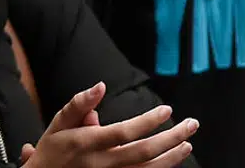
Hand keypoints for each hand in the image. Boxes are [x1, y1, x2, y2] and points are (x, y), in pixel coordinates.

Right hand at [19, 83, 197, 167]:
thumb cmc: (52, 151)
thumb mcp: (58, 124)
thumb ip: (78, 104)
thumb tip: (100, 86)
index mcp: (88, 143)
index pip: (125, 132)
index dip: (148, 122)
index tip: (167, 110)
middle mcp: (103, 164)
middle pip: (144, 152)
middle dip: (171, 137)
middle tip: (192, 125)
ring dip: (172, 157)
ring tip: (188, 144)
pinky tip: (171, 161)